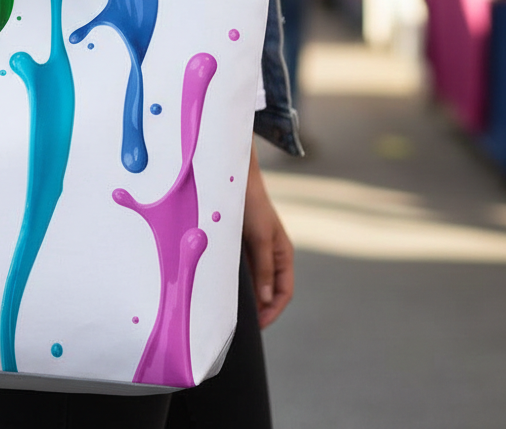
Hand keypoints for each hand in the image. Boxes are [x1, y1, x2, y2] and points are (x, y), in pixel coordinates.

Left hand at [243, 152, 293, 328]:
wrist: (234, 177)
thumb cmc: (252, 203)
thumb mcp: (260, 236)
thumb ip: (264, 267)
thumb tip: (266, 299)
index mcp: (282, 254)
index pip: (283, 292)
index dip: (272, 311)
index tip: (257, 326)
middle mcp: (270, 255)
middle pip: (268, 291)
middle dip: (258, 309)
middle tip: (240, 325)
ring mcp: (255, 251)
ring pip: (253, 283)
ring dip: (246, 297)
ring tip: (230, 312)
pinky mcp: (240, 245)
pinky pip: (240, 271)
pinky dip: (235, 283)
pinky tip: (222, 290)